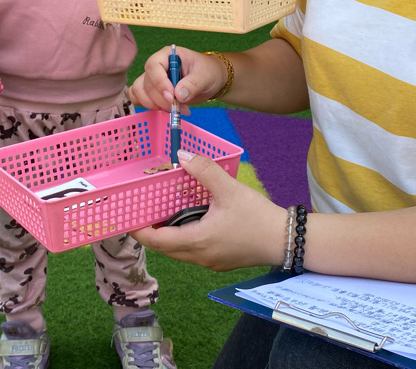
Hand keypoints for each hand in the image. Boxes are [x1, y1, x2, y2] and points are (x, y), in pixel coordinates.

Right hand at [128, 45, 227, 109]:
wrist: (210, 80)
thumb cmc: (208, 72)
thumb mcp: (205, 76)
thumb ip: (193, 84)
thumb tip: (178, 96)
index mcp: (167, 56)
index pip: (153, 66)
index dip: (159, 83)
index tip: (171, 97)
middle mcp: (156, 66)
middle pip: (146, 83)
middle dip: (161, 99)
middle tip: (179, 108)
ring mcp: (152, 80)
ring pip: (139, 91)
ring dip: (153, 104)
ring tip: (174, 110)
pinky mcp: (152, 92)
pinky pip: (138, 98)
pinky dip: (147, 106)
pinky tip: (163, 110)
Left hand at [131, 151, 286, 271]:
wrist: (288, 241)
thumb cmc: (258, 217)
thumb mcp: (229, 189)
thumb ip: (204, 170)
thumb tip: (181, 155)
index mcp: (196, 241)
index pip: (156, 241)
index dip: (139, 231)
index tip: (127, 219)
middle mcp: (200, 256)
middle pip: (165, 248)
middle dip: (151, 233)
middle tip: (143, 212)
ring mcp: (211, 261)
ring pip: (179, 251)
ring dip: (169, 236)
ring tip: (163, 214)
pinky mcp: (221, 260)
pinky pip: (194, 252)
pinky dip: (185, 238)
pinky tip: (191, 220)